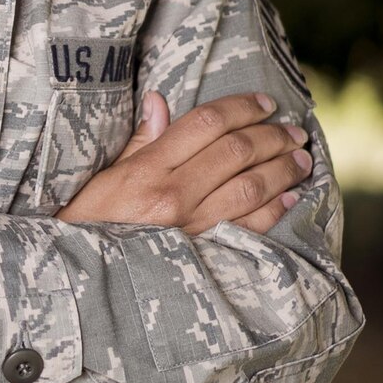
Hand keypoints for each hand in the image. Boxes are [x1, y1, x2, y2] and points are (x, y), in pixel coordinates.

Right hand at [55, 91, 311, 235]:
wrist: (82, 280)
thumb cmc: (86, 224)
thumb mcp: (102, 178)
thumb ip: (138, 142)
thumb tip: (160, 102)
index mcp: (146, 170)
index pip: (204, 124)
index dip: (240, 107)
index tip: (264, 102)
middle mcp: (173, 195)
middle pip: (235, 151)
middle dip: (271, 136)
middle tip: (293, 130)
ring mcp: (191, 228)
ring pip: (250, 187)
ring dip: (282, 169)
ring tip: (301, 158)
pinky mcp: (203, 256)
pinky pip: (249, 228)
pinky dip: (275, 209)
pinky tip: (291, 197)